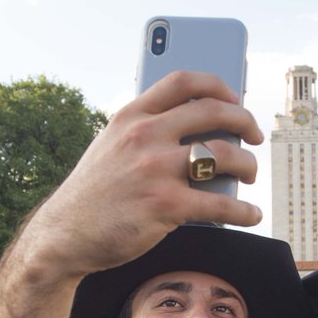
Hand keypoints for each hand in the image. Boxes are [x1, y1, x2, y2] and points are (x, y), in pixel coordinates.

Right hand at [20, 71, 264, 280]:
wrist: (64, 235)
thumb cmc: (93, 194)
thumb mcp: (109, 148)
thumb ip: (144, 133)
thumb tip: (198, 134)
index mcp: (131, 117)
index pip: (183, 83)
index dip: (217, 85)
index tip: (234, 97)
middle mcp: (145, 137)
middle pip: (214, 113)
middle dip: (245, 122)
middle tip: (254, 137)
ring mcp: (155, 170)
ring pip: (224, 156)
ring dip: (248, 166)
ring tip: (250, 175)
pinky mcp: (165, 206)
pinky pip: (220, 205)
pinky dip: (244, 210)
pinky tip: (251, 214)